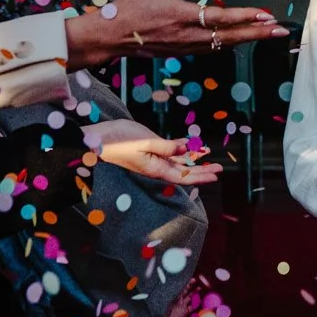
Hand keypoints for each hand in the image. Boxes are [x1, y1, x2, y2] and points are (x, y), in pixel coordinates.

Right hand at [63, 0, 287, 68]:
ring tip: (268, 34)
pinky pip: (212, 48)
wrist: (109, 37)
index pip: (221, 18)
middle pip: (230, 36)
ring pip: (223, 44)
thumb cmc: (129, 9)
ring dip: (247, 39)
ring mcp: (186, 46)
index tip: (266, 15)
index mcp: (182, 17)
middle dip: (258, 33)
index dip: (246, 17)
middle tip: (280, 31)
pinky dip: (229, 43)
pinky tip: (239, 38)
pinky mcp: (182, 51)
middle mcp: (188, 35)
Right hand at [84, 118, 222, 185]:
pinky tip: (189, 146)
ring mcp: (152, 159)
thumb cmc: (119, 141)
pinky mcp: (148, 151)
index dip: (202, 176)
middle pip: (184, 172)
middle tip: (219, 167)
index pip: (184, 177)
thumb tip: (185, 150)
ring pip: (178, 163)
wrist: (97, 140)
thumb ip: (167, 147)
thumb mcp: (146, 142)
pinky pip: (169, 153)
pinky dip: (181, 150)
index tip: (216, 175)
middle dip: (202, 170)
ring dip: (193, 159)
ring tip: (208, 154)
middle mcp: (156, 167)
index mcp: (157, 169)